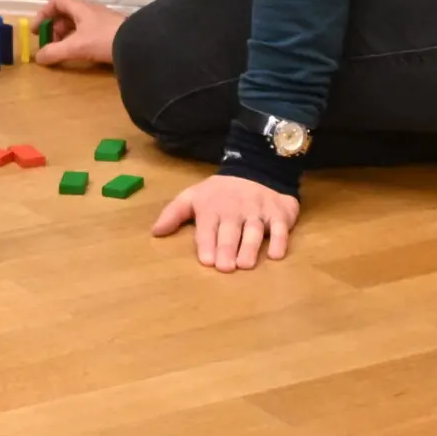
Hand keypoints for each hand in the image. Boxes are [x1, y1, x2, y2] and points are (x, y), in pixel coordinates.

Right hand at [33, 0, 123, 68]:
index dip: (44, 13)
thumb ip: (55, 52)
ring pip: (78, 23)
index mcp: (80, 8)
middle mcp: (90, 10)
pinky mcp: (110, 31)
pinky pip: (88, 31)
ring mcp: (102, 20)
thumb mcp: (76, 47)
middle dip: (54, 27)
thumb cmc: (104, 39)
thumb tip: (38, 57)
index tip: (36, 29)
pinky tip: (80, 52)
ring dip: (66, 34)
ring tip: (63, 49)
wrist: (138, 44)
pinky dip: (78, 39)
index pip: (57, 1)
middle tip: (50, 43)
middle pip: (67, 13)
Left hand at [153, 174, 297, 272]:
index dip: (207, 243)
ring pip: (254, 230)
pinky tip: (276, 255)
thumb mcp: (193, 197)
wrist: (257, 168)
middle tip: (225, 267)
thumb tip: (155, 232)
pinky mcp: (279, 213)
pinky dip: (280, 240)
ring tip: (245, 264)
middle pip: (231, 231)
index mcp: (212, 208)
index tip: (207, 260)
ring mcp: (258, 211)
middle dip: (227, 248)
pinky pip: (281, 227)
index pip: (208, 227)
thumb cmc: (221, 192)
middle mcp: (235, 210)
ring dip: (250, 246)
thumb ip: (173, 214)